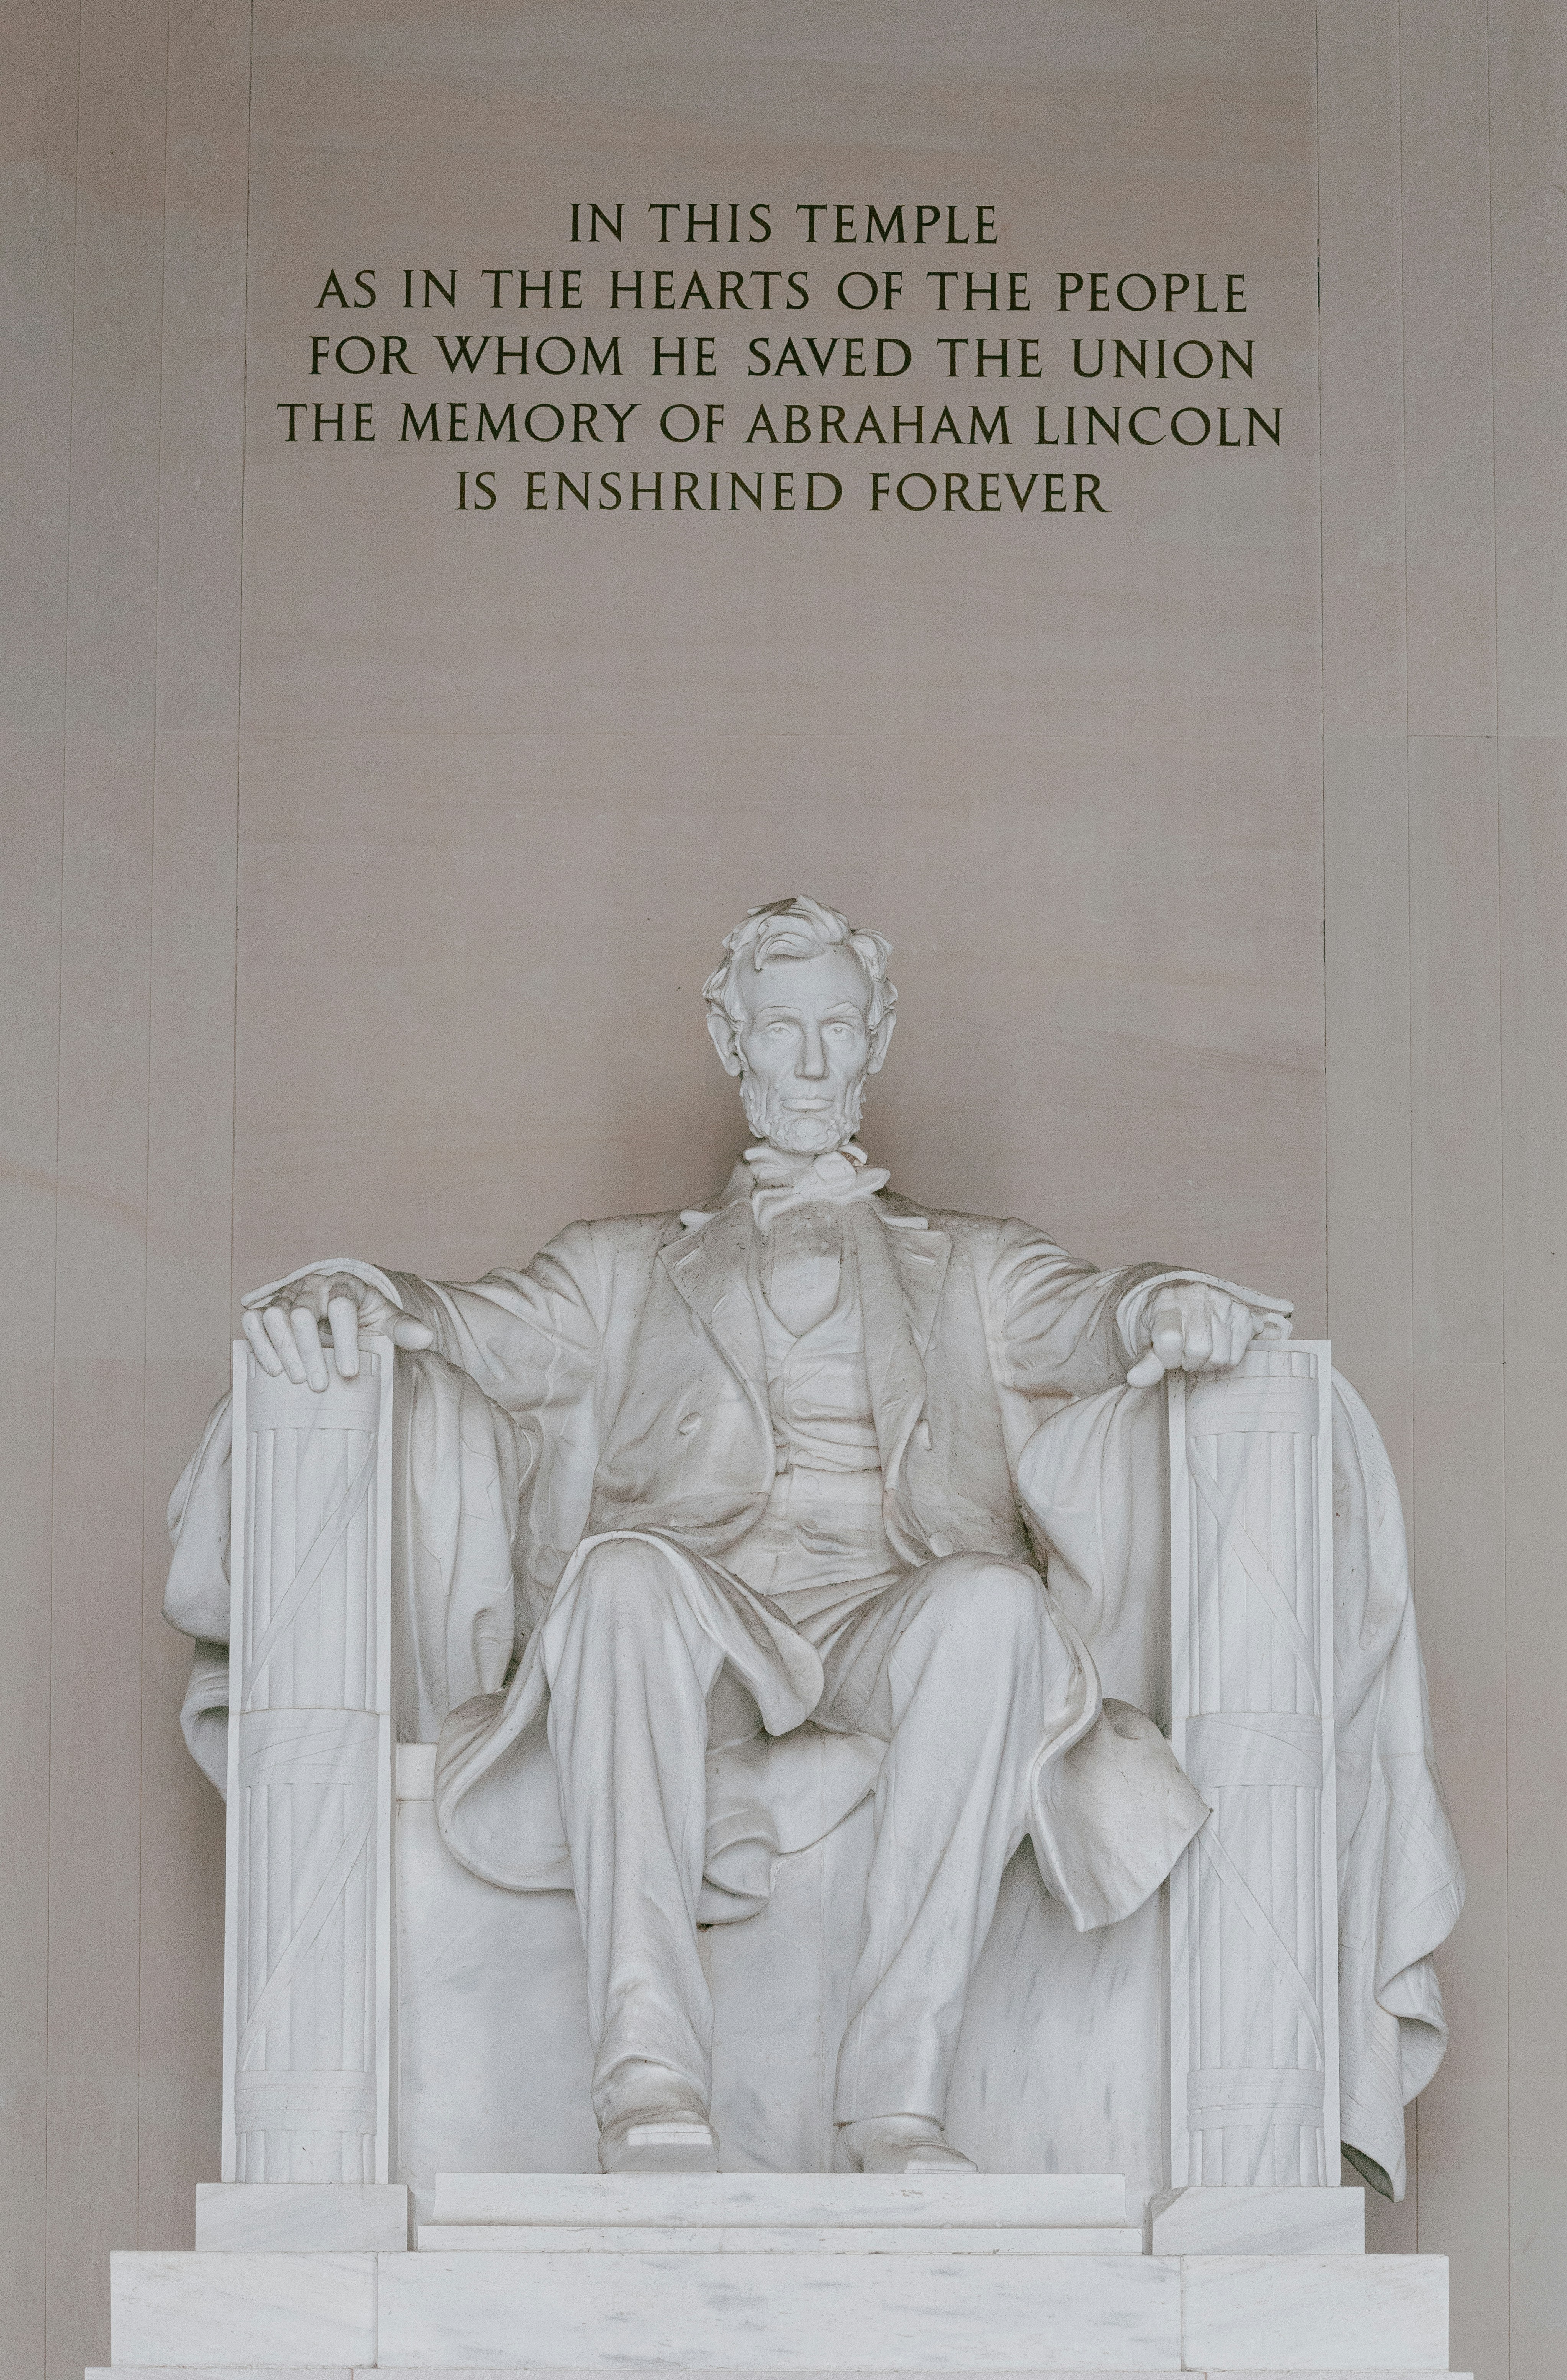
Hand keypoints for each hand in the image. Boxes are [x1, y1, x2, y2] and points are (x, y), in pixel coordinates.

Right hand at [241, 1273, 433, 1390]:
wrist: (338, 1306)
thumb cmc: (364, 1316)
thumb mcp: (386, 1319)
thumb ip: (404, 1327)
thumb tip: (427, 1338)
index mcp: (345, 1285)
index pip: (342, 1306)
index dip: (345, 1338)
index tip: (349, 1371)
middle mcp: (312, 1286)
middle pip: (302, 1312)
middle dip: (309, 1351)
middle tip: (320, 1385)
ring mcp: (286, 1296)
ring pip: (274, 1315)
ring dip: (283, 1350)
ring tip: (298, 1380)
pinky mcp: (266, 1309)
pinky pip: (252, 1321)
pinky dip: (259, 1344)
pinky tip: (272, 1370)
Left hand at [1125, 1279, 1290, 1387]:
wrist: (1179, 1302)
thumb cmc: (1161, 1326)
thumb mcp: (1147, 1343)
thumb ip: (1145, 1363)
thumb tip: (1134, 1380)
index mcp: (1166, 1300)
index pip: (1170, 1340)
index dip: (1167, 1357)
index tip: (1165, 1352)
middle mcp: (1197, 1295)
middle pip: (1199, 1351)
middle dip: (1188, 1360)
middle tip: (1183, 1351)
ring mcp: (1223, 1301)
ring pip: (1220, 1357)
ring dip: (1207, 1362)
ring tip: (1199, 1347)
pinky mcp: (1242, 1312)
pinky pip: (1235, 1356)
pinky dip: (1224, 1359)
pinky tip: (1214, 1345)